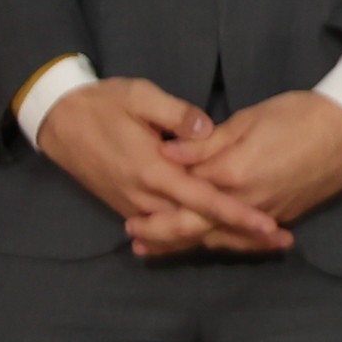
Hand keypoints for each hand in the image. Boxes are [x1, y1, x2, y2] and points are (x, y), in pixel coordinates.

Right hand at [36, 77, 290, 255]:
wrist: (58, 120)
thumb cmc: (103, 104)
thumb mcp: (140, 97)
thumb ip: (176, 114)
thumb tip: (206, 128)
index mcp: (153, 171)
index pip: (203, 200)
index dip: (237, 214)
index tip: (269, 225)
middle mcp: (144, 196)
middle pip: (198, 225)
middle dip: (240, 234)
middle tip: (283, 240)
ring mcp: (133, 204)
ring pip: (182, 232)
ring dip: (221, 238)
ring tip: (262, 244)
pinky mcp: (127, 205)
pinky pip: (165, 228)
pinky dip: (192, 236)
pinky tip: (220, 238)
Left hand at [147, 90, 341, 255]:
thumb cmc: (300, 116)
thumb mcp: (249, 119)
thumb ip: (205, 142)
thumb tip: (166, 152)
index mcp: (230, 173)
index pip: (181, 191)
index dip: (154, 198)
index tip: (130, 202)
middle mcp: (244, 202)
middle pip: (191, 226)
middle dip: (160, 233)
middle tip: (133, 237)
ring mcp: (265, 214)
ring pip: (215, 239)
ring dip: (183, 246)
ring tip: (155, 249)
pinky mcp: (282, 217)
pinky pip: (242, 240)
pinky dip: (220, 246)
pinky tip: (208, 245)